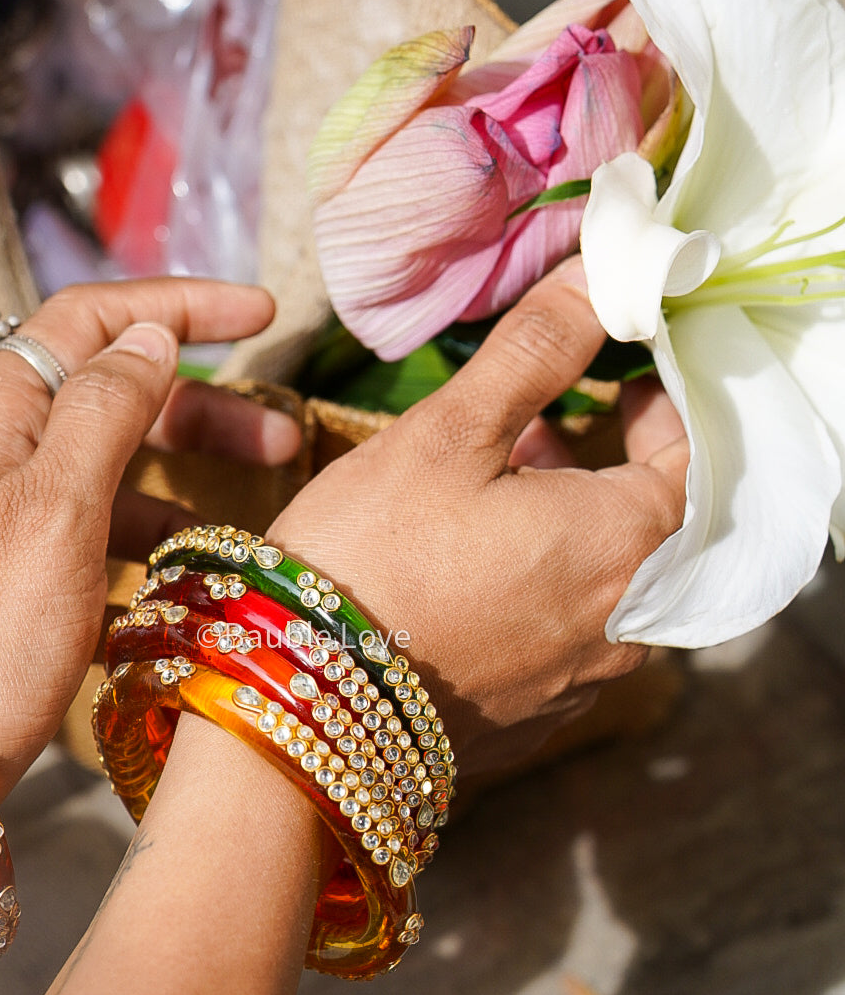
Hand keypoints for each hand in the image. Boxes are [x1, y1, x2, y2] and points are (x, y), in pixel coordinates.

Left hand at [0, 278, 287, 799]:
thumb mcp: (54, 511)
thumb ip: (104, 413)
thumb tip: (149, 337)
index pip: (89, 322)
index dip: (178, 306)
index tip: (261, 314)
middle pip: (110, 394)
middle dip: (201, 405)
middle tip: (281, 438)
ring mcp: (5, 520)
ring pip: (112, 471)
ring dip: (186, 482)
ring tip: (251, 524)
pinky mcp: (19, 580)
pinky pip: (100, 537)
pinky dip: (154, 544)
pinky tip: (193, 581)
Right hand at [268, 258, 687, 780]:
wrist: (300, 701)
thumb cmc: (373, 555)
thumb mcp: (450, 431)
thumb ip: (538, 350)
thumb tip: (601, 276)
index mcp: (623, 545)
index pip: (694, 462)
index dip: (668, 408)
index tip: (631, 374)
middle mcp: (624, 626)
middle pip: (656, 531)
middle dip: (616, 466)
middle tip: (558, 421)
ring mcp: (578, 683)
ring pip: (611, 589)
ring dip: (578, 529)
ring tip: (506, 486)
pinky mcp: (530, 719)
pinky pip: (566, 642)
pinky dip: (546, 591)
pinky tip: (480, 572)